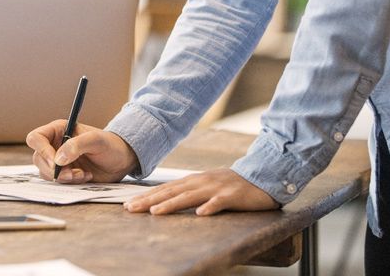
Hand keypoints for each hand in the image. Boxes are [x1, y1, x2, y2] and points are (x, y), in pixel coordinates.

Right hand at [25, 119, 137, 183]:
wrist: (121, 161)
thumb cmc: (111, 145)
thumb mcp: (96, 141)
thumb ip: (77, 145)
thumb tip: (58, 158)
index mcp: (58, 130)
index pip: (36, 138)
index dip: (42, 151)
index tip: (56, 162)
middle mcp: (55, 144)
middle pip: (38, 158)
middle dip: (54, 169)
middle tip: (72, 174)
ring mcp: (58, 161)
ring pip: (46, 172)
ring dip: (63, 177)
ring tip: (82, 174)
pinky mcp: (64, 174)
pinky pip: (57, 181)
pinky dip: (69, 182)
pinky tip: (84, 177)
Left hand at [124, 168, 277, 215]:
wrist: (260, 176)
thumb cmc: (230, 185)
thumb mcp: (205, 186)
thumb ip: (188, 192)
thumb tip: (165, 200)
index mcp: (193, 181)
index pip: (165, 189)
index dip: (146, 196)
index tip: (129, 204)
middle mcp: (200, 182)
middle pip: (171, 192)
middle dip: (150, 200)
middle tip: (131, 208)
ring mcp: (216, 188)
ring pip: (190, 196)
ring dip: (172, 204)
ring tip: (155, 212)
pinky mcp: (232, 196)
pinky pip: (220, 202)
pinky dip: (210, 207)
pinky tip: (201, 214)